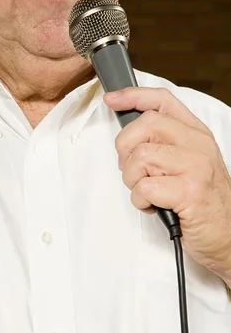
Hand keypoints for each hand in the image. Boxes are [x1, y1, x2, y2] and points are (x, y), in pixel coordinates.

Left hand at [104, 87, 230, 283]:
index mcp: (197, 134)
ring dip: (132, 180)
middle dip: (126, 149)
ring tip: (148, 192)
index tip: (112, 100)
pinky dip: (139, 201)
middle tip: (135, 171)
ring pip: (140, 157)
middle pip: (145, 124)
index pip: (162, 101)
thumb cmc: (202, 203)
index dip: (133, 97)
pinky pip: (143, 187)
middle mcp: (198, 145)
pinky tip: (153, 206)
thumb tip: (128, 135)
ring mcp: (196, 167)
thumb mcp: (188, 165)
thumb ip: (164, 145)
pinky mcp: (189, 192)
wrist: (227, 236)